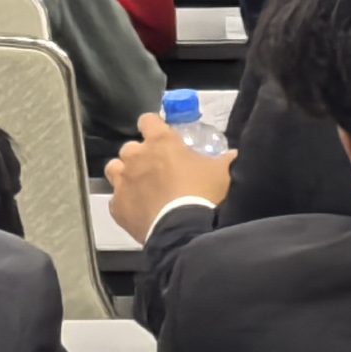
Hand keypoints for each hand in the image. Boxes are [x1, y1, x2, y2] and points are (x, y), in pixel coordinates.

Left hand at [101, 112, 230, 236]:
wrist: (184, 231)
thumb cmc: (203, 194)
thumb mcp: (222, 172)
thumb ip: (225, 160)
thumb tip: (236, 155)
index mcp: (160, 141)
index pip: (148, 120)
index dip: (154, 126)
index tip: (160, 135)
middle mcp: (136, 157)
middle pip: (130, 147)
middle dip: (140, 155)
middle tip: (156, 168)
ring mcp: (123, 182)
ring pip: (115, 169)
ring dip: (126, 174)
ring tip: (141, 186)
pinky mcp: (117, 206)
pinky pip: (117, 199)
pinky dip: (125, 202)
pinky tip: (138, 210)